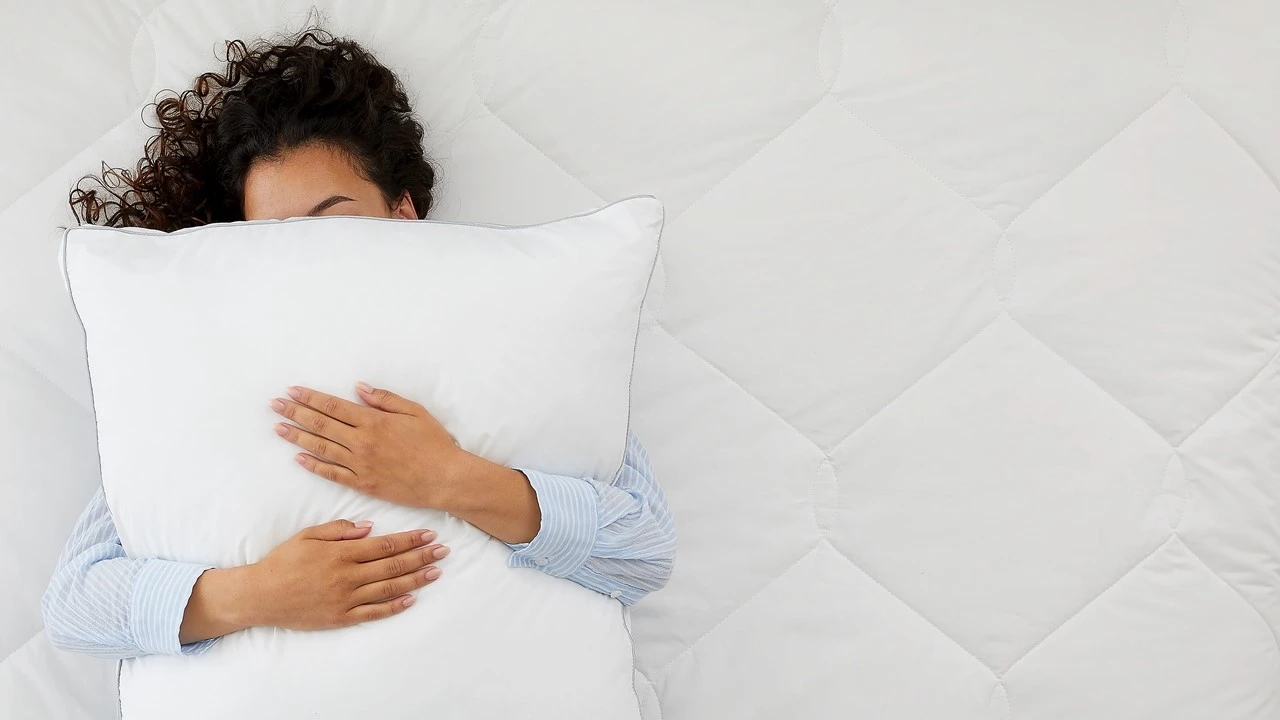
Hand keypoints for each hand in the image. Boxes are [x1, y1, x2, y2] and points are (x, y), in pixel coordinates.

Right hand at [181, 519, 447, 642]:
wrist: (259, 596)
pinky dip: (394, 606)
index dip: (410, 539)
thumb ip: (338, 530)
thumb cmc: (282, 562)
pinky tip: (412, 599)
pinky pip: (373, 612)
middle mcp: (348, 576)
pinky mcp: (341, 617)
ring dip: (415, 579)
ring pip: (389, 588)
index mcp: (341, 553)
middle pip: (393, 565)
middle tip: (444, 551)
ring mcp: (346, 599)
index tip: (429, 534)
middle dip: (421, 556)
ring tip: (436, 572)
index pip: (385, 544)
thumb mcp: (307, 536)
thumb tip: (369, 526)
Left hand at [270, 382, 463, 507]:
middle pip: (321, 425)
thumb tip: (358, 388)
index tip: (292, 391)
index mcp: (374, 421)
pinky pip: (332, 474)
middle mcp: (362, 442)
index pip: (333, 406)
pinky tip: (298, 458)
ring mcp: (360, 465)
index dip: (310, 397)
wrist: (445, 478)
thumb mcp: (414, 411)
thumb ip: (385, 399)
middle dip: (295, 412)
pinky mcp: (363, 484)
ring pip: (321, 449)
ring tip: (278, 428)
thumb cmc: (434, 443)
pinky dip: (313, 466)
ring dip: (297, 437)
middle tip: (274, 404)